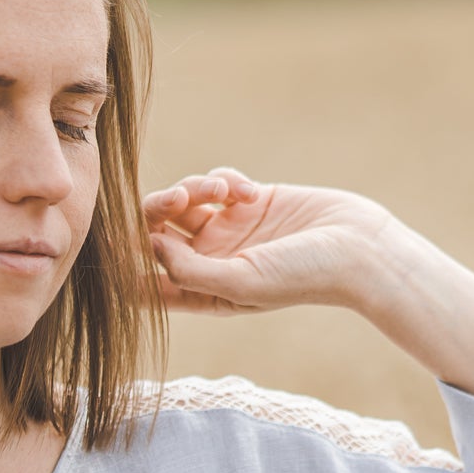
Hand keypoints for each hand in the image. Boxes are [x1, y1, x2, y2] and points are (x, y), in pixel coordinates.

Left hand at [142, 170, 393, 316]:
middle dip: (159, 211)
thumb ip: (190, 270)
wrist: (357, 248)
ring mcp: (228, 230)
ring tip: (224, 190)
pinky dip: (224, 179)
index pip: (145, 281)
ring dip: (194, 187)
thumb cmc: (303, 277)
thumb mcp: (241, 282)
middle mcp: (209, 262)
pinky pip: (215, 181)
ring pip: (182, 201)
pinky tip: (251, 191)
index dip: (123, 262)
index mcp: (201, 293)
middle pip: (156, 233)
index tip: (116, 238)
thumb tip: (150, 245)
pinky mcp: (248, 202)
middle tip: (180, 200)